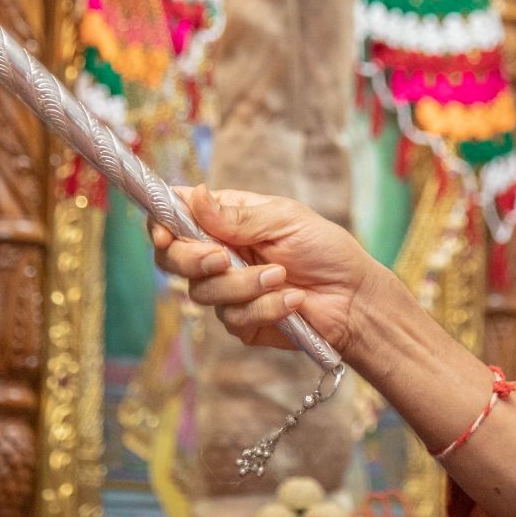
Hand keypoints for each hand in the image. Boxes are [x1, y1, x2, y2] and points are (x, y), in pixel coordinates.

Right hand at [148, 186, 393, 358]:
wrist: (355, 298)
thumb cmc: (325, 249)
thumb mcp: (284, 220)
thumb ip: (235, 215)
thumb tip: (193, 194)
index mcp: (226, 220)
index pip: (176, 218)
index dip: (160, 224)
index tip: (164, 233)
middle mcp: (220, 254)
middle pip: (171, 258)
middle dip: (193, 260)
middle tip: (222, 258)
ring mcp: (227, 290)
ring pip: (202, 291)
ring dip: (243, 285)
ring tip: (281, 276)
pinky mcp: (241, 322)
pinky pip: (232, 318)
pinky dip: (265, 307)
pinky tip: (293, 300)